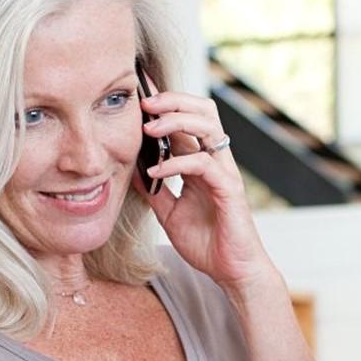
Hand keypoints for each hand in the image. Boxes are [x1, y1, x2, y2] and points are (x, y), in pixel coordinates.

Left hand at [132, 83, 275, 289]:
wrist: (231, 271)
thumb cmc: (205, 242)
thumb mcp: (168, 212)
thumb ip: (154, 189)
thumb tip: (130, 170)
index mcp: (201, 162)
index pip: (185, 121)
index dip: (164, 103)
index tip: (138, 90)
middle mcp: (215, 161)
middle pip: (203, 111)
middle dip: (173, 100)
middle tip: (144, 102)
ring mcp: (224, 172)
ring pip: (208, 127)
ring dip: (177, 121)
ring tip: (149, 128)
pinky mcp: (229, 189)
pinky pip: (203, 164)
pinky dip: (176, 163)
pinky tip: (154, 171)